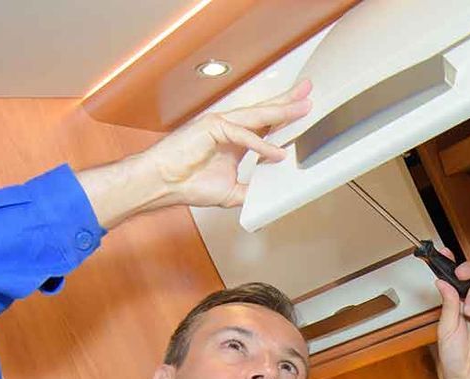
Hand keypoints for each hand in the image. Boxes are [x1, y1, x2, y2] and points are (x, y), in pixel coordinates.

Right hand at [77, 81, 311, 228]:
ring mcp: (220, 125)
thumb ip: (252, 188)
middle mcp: (229, 128)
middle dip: (288, 103)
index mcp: (235, 140)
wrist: (161, 183)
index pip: (266, 126)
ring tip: (302, 109)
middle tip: (308, 93)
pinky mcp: (211, 127)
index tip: (304, 113)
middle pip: (265, 113)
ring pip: (257, 116)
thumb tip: (272, 194)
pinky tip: (275, 154)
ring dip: (281, 112)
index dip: (285, 118)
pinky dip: (259, 145)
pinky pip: (242, 135)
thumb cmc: (188, 184)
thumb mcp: (232, 192)